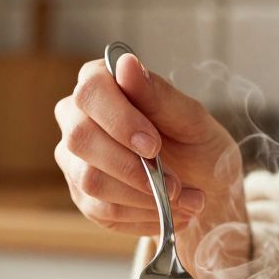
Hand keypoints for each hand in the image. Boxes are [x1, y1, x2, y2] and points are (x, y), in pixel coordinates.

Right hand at [54, 54, 243, 237]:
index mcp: (102, 85)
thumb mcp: (192, 120)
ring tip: (183, 198)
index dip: (120, 120)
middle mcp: (77, 119)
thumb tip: (126, 64)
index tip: (154, 145)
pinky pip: (103, 210)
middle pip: (80, 138)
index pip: (90, 91)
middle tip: (174, 183)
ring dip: (144, 196)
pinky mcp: (83, 196)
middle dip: (132, 167)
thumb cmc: (197, 145)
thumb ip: (159, 94)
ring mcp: (75, 160)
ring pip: (91, 180)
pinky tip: (169, 210)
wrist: (204, 188)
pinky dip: (144, 214)